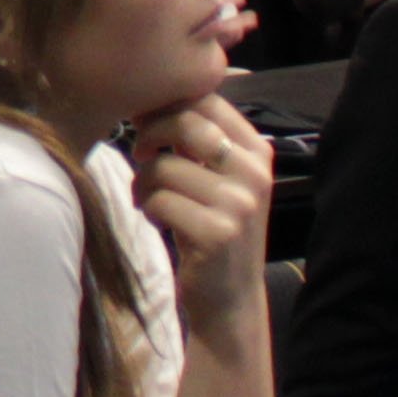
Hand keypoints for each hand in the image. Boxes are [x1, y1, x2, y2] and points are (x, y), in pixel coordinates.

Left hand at [125, 91, 273, 333]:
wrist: (230, 299)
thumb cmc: (214, 230)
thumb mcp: (221, 180)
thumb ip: (200, 140)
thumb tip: (152, 97)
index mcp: (257, 151)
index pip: (207, 100)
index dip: (167, 104)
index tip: (146, 120)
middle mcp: (253, 173)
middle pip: (186, 122)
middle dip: (149, 134)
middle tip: (141, 154)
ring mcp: (238, 204)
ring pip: (163, 165)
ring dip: (143, 181)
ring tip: (147, 197)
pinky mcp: (216, 233)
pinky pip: (158, 200)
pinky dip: (146, 207)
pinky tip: (156, 218)